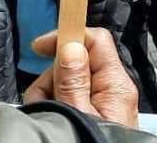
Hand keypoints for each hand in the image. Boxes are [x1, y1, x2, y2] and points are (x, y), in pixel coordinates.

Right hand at [24, 29, 139, 126]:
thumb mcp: (79, 116)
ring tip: (46, 117)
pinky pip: (69, 98)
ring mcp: (103, 102)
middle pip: (75, 62)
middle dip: (51, 77)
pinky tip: (49, 121)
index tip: (40, 45)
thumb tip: (71, 47)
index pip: (97, 40)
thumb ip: (74, 83)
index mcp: (115, 84)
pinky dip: (53, 105)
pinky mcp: (94, 114)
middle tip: (43, 101)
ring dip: (48, 95)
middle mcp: (113, 89)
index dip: (68, 36)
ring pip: (67, 81)